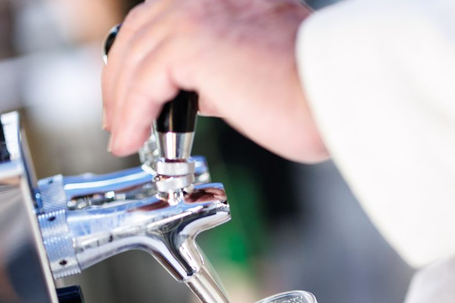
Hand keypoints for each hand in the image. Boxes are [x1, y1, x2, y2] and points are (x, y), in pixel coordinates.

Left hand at [101, 0, 327, 162]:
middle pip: (139, 30)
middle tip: (118, 121)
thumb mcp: (255, 68)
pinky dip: (131, 114)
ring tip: (124, 138)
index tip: (129, 96)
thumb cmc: (312, 94)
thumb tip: (192, 91)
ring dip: (123, 104)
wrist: (336, 98)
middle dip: (121, 80)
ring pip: (136, 56)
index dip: (138, 58)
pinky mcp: (193, 42)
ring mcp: (199, 11)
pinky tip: (132, 138)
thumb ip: (219, 69)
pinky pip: (143, 81)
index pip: (162, 19)